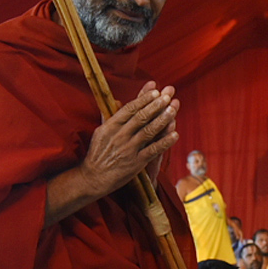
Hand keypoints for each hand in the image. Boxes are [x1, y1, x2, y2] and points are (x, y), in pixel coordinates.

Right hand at [81, 83, 178, 197]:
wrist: (92, 178)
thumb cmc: (97, 154)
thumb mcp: (100, 133)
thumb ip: (110, 117)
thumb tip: (118, 101)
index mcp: (110, 126)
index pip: (129, 109)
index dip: (144, 99)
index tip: (155, 90)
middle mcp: (119, 136)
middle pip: (141, 117)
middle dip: (156, 105)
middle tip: (167, 95)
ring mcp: (128, 149)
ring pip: (148, 131)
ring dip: (162, 119)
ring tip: (173, 109)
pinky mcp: (135, 163)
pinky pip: (153, 150)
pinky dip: (164, 142)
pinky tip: (175, 134)